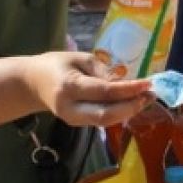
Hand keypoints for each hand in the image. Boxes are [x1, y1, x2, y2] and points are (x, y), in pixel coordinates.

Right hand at [23, 51, 153, 126]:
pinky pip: (101, 120)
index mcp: (69, 86)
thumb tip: (126, 83)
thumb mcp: (80, 58)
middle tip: (150, 95)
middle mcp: (69, 108)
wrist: (32, 83)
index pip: (104, 92)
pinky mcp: (77, 124)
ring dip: (129, 111)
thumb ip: (103, 71)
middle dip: (131, 107)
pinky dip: (120, 113)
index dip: (128, 90)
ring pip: (105, 121)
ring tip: (146, 98)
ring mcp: (72, 119)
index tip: (148, 83)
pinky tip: (133, 103)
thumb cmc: (57, 65)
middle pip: (105, 115)